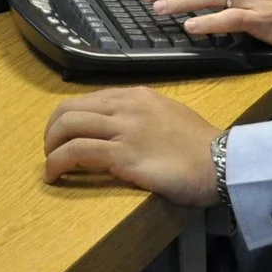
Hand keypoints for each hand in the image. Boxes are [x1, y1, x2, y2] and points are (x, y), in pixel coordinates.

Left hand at [42, 87, 220, 205]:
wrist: (221, 162)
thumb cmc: (199, 146)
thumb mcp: (169, 116)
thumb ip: (143, 116)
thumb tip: (122, 128)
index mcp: (136, 96)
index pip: (88, 100)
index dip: (68, 119)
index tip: (64, 138)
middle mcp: (126, 106)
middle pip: (69, 109)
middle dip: (52, 131)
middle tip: (52, 152)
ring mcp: (123, 129)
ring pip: (68, 125)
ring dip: (50, 147)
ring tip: (51, 167)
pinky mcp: (123, 155)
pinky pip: (77, 151)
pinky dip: (57, 162)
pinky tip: (55, 176)